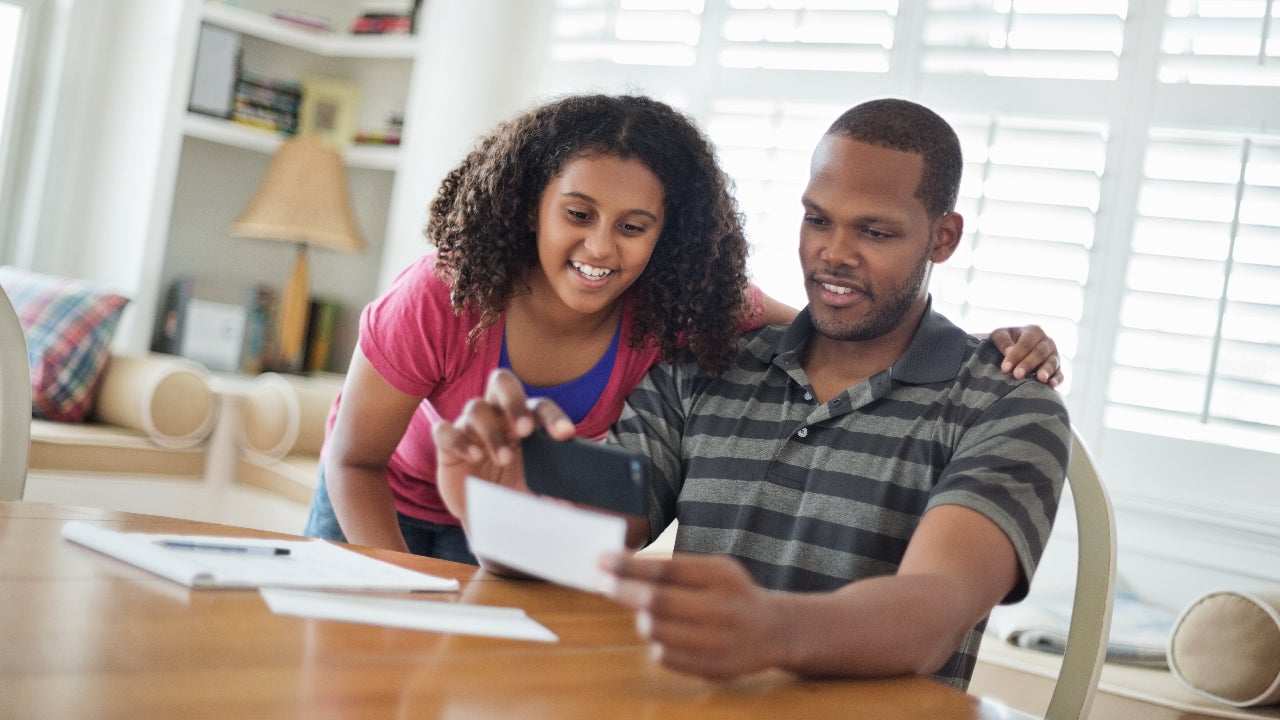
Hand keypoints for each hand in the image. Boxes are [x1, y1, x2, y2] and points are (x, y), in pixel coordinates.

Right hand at [432, 369, 574, 521]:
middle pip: (502, 383)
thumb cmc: (518, 496)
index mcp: (526, 422)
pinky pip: (444, 431)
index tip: (565, 434)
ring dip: (491, 431)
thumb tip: (575, 504)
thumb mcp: (541, 495)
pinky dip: (458, 440)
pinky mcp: (447, 446)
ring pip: (476, 408)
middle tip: (525, 429)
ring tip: (503, 460)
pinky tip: (473, 456)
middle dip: (514, 402)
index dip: (553, 417)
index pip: (540, 407)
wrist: (486, 519)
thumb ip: (558, 494)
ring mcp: (471, 429)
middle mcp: (498, 417)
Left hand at [602, 552, 786, 680]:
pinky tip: (668, 634)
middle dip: (623, 590)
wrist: (773, 631)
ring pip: (655, 630)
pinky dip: (657, 642)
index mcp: (722, 576)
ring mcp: (717, 642)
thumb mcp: (715, 568)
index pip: (666, 569)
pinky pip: (663, 655)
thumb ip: (676, 565)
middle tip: (604, 583)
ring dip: (641, 618)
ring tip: (646, 611)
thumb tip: (626, 561)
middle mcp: (722, 609)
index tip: (603, 559)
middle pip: (657, 601)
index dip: (630, 564)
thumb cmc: (732, 593)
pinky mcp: (711, 669)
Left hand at [988, 325, 1062, 386]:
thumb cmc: (1006, 341)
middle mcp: (1047, 342)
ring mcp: (1054, 356)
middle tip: (1017, 375)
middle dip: (1028, 364)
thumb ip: (1002, 340)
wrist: (1015, 351)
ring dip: (1046, 370)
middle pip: (1039, 353)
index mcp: (1034, 331)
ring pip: (1052, 362)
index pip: (1025, 343)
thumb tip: (1009, 351)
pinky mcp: (1057, 369)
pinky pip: (1060, 374)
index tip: (1005, 368)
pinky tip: (1052, 385)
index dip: (1016, 355)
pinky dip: (1057, 379)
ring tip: (1040, 379)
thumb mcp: (1000, 335)